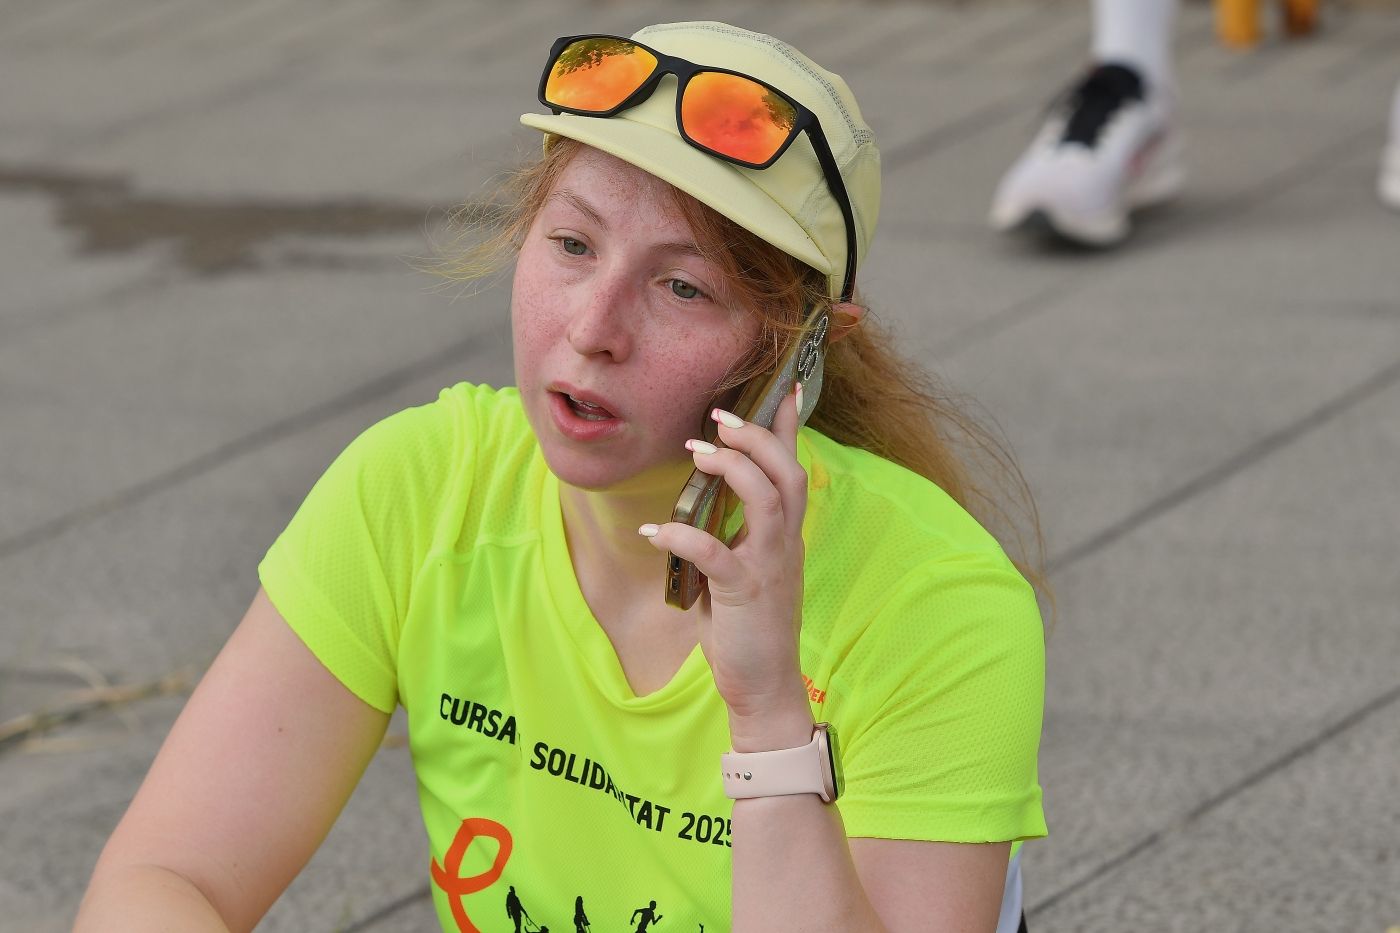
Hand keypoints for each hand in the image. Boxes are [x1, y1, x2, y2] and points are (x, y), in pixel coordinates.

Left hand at [638, 382, 812, 739]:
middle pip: (788, 473)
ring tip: (698, 451)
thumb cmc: (749, 627)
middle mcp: (785, 543)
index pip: (793, 467)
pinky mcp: (747, 595)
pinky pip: (718, 555)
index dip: (789, 425)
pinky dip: (685, 536)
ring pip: (768, 501)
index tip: (785, 383)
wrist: (763, 687)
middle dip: (758, 436)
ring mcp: (770, 567)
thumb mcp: (742, 568)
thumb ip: (731, 533)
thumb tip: (702, 499)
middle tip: (720, 415)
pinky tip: (655, 530)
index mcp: (784, 534)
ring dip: (734, 469)